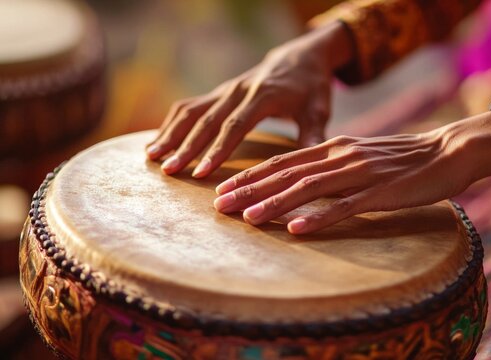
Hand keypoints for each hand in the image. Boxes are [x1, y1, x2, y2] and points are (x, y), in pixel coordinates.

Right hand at [146, 22, 352, 177]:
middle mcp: (239, 91)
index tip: (202, 172)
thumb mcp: (319, 108)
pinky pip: (190, 106)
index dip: (217, 149)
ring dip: (171, 133)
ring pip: (192, 111)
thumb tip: (312, 160)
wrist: (299, 56)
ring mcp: (226, 90)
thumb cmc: (311, 87)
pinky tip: (158, 142)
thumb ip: (314, 133)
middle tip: (169, 171)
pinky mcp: (219, 93)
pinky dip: (171, 123)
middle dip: (186, 147)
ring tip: (151, 157)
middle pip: (207, 120)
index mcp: (264, 96)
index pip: (236, 125)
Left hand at [213, 111, 490, 233]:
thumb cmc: (404, 159)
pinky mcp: (380, 192)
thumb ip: (334, 166)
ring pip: (309, 188)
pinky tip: (297, 229)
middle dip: (251, 189)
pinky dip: (319, 217)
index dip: (252, 175)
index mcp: (335, 146)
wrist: (448, 151)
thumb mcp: (361, 156)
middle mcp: (341, 155)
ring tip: (248, 217)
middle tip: (220, 206)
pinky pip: (345, 206)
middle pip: (287, 172)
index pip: (284, 161)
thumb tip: (305, 182)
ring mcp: (360, 173)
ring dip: (276, 202)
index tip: (225, 190)